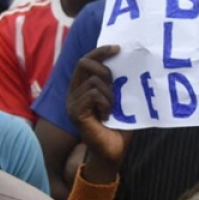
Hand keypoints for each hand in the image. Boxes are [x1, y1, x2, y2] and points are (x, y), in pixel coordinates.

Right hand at [66, 46, 131, 182]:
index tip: (118, 48)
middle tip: (115, 86)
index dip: (100, 51)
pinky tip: (107, 116)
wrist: (114, 151)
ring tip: (112, 109)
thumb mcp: (119, 98)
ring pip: (94, 81)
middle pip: (83, 63)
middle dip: (104, 70)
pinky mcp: (74, 112)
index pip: (86, 60)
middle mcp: (73, 92)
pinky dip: (106, 103)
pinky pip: (93, 95)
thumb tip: (127, 59)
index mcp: (82, 87)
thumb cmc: (119, 125)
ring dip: (109, 94)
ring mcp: (72, 102)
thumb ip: (117, 82)